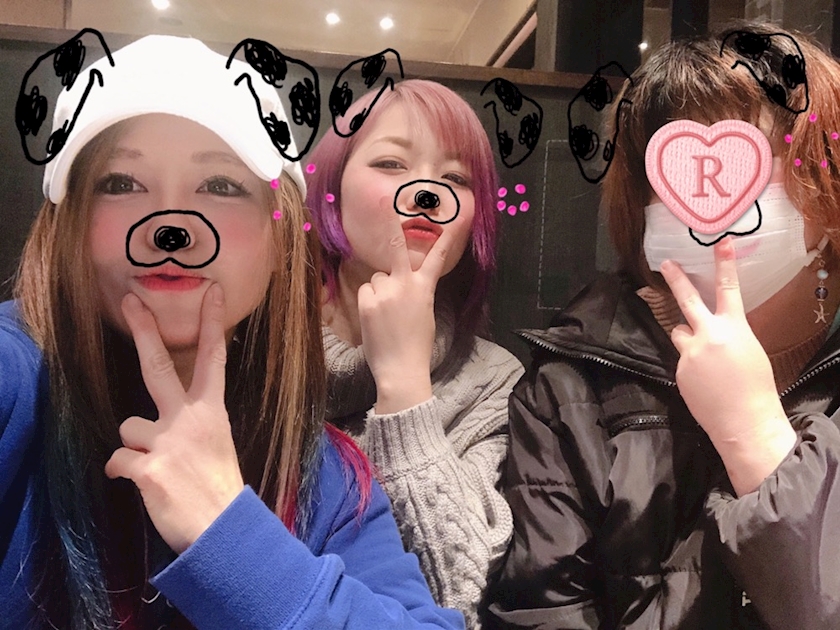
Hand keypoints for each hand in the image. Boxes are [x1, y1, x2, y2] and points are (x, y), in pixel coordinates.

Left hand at [105, 284, 244, 552]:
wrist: (222, 531)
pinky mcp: (147, 467)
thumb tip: (154, 424)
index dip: (211, 323)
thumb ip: (191, 425)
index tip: (211, 292)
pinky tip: (142, 485)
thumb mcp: (217, 446)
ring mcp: (167, 440)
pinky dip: (123, 472)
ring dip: (134, 446)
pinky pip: (117, 460)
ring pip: (127, 425)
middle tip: (130, 300)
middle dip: (143, 330)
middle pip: (160, 365)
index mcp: (211, 411)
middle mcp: (189, 418)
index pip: (213, 359)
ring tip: (156, 468)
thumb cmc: (220, 490)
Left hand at [358, 203, 455, 413]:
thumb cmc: (417, 345)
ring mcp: (384, 291)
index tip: (455, 219)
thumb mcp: (425, 314)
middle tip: (382, 202)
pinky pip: (366, 291)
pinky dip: (369, 301)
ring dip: (380, 290)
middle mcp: (404, 284)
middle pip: (396, 248)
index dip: (447, 238)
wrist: (401, 368)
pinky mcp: (367, 301)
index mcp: (425, 287)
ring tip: (386, 314)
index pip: (438, 258)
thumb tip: (400, 282)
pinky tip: (376, 319)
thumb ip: (415, 292)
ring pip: (377, 278)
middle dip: (390, 224)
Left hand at [661, 237, 795, 495]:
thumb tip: (715, 329)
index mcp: (734, 328)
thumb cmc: (756, 387)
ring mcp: (690, 352)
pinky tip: (705, 382)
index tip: (722, 243)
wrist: (744, 422)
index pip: (728, 289)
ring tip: (705, 357)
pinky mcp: (678, 369)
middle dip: (675, 279)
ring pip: (680, 332)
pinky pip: (682, 358)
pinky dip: (691, 364)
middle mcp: (708, 335)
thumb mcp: (750, 351)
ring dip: (687, 336)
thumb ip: (729, 334)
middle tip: (664, 264)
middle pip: (686, 300)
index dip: (724, 264)